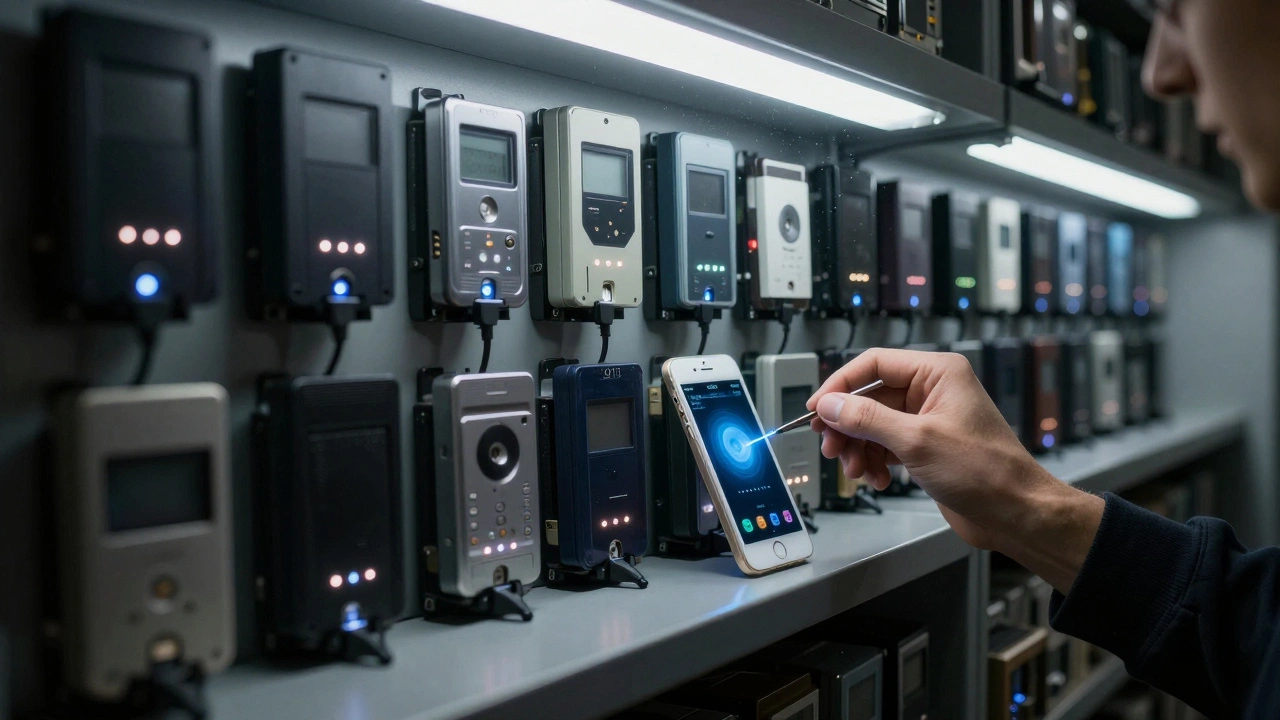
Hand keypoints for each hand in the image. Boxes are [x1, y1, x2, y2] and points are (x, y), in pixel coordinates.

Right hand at [807, 348, 1102, 591]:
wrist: (1016, 513)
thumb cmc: (986, 471)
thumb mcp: (917, 441)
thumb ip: (866, 419)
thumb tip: (829, 405)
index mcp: (938, 373)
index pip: (874, 364)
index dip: (840, 385)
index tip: (816, 409)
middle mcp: (932, 391)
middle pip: (870, 397)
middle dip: (847, 425)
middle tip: (831, 447)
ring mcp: (929, 419)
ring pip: (874, 424)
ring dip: (859, 448)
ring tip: (857, 471)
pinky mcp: (926, 446)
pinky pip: (886, 445)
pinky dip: (875, 462)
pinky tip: (877, 479)